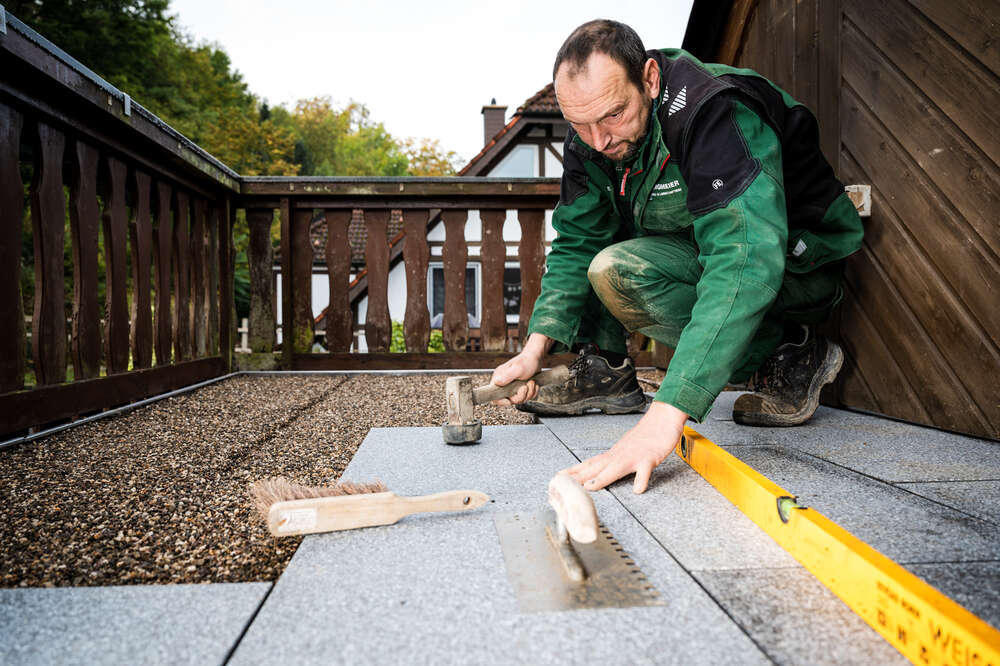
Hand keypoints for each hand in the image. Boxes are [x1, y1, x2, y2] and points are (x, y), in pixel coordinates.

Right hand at [490, 333, 550, 406]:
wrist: (536, 358)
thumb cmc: (526, 361)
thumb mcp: (517, 369)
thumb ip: (507, 376)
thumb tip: (496, 382)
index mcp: (499, 379)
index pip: (494, 396)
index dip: (501, 401)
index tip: (509, 401)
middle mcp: (505, 384)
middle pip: (510, 400)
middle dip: (521, 395)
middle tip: (525, 386)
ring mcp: (513, 387)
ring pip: (520, 399)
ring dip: (529, 392)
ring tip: (531, 382)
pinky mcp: (521, 388)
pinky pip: (527, 397)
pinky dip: (533, 392)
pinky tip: (534, 383)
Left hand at [565, 402, 687, 493]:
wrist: (663, 417)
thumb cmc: (647, 434)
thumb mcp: (627, 448)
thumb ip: (616, 459)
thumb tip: (604, 470)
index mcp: (614, 453)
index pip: (589, 463)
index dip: (574, 471)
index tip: (559, 478)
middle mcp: (620, 454)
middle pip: (596, 467)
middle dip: (579, 477)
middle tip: (563, 484)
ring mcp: (634, 455)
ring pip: (615, 468)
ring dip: (602, 478)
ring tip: (590, 488)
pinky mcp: (650, 457)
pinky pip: (645, 470)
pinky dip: (641, 480)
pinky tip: (638, 490)